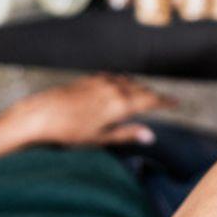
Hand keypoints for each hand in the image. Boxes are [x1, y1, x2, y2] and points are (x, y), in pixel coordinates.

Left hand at [4, 74, 172, 146]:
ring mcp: (100, 81)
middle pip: (141, 89)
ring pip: (128, 81)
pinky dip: (123, 81)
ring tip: (144, 95)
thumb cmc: (68, 132)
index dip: (166, 101)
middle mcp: (113, 89)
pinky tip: (120, 85)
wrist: (39, 115)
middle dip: (153, 95)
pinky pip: (113, 77)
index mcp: (120, 104)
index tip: (177, 102)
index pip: (150, 100)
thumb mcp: (100, 139)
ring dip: (138, 88)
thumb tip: (151, 136)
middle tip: (163, 102)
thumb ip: (127, 134)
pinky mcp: (89, 79)